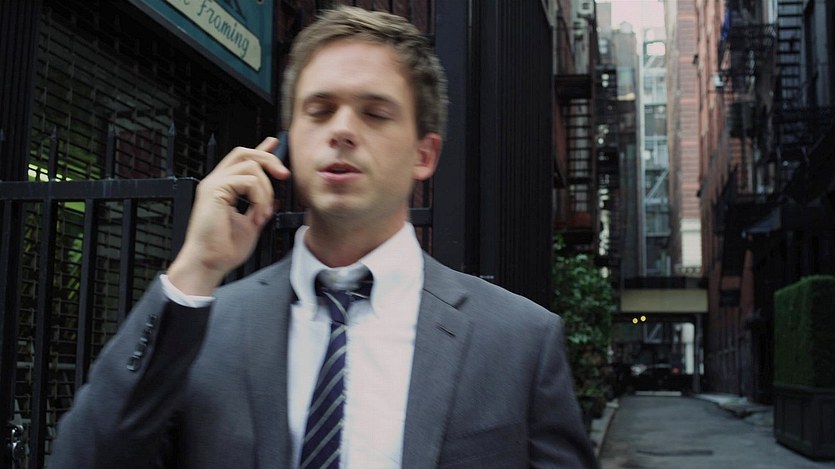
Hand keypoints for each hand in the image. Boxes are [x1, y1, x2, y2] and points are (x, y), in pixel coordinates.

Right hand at [166, 137, 289, 294]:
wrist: (209, 263)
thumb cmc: (224, 250)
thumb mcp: (251, 225)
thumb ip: (260, 209)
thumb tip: (275, 200)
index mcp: (223, 188)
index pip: (241, 161)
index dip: (259, 149)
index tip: (274, 142)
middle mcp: (216, 182)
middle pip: (245, 153)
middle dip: (269, 159)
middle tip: (284, 175)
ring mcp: (213, 184)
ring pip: (250, 165)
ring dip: (266, 189)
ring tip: (264, 212)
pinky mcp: (214, 190)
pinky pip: (247, 180)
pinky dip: (259, 196)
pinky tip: (257, 214)